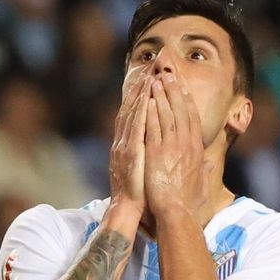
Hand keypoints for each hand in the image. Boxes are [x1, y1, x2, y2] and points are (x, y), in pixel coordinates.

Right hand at [108, 74, 150, 219]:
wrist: (128, 208)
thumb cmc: (139, 192)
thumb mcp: (142, 168)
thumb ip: (146, 153)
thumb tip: (155, 145)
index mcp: (128, 145)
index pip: (134, 116)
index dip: (139, 97)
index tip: (147, 81)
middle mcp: (124, 141)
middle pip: (131, 110)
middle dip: (139, 90)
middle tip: (148, 70)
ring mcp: (126, 145)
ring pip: (133, 114)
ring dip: (140, 95)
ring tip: (148, 76)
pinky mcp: (131, 152)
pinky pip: (137, 127)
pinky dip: (141, 111)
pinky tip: (147, 97)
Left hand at [143, 73, 204, 215]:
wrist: (176, 213)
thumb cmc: (188, 203)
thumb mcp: (202, 183)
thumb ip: (204, 170)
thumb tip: (208, 163)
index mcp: (196, 150)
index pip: (192, 119)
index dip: (187, 102)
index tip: (183, 88)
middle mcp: (186, 145)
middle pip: (181, 111)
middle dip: (175, 91)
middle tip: (169, 75)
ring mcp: (171, 147)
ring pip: (167, 115)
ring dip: (161, 96)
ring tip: (156, 80)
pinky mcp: (157, 152)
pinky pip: (153, 126)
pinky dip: (151, 111)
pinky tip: (147, 99)